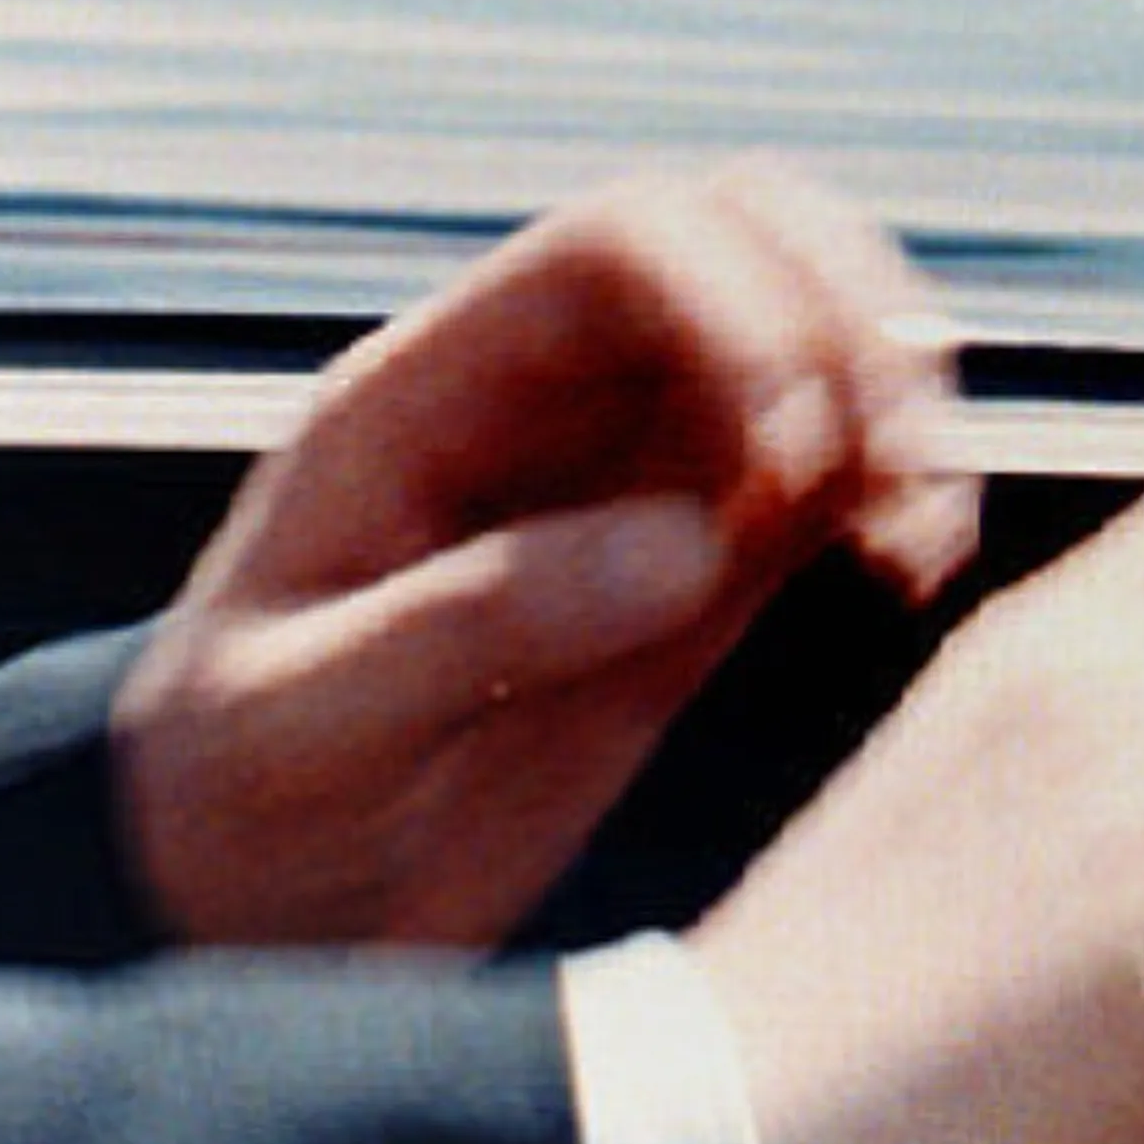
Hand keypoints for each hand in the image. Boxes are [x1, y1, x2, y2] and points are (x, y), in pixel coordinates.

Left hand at [114, 169, 976, 956]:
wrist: (237, 903)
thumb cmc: (227, 804)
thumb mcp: (297, 731)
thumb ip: (464, 629)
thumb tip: (680, 544)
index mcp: (424, 395)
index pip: (619, 245)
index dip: (737, 309)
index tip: (785, 464)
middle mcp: (538, 403)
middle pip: (739, 240)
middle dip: (849, 323)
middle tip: (897, 480)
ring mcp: (622, 477)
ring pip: (805, 337)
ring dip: (894, 404)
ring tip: (917, 545)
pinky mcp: (692, 572)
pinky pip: (823, 468)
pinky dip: (893, 488)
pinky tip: (904, 570)